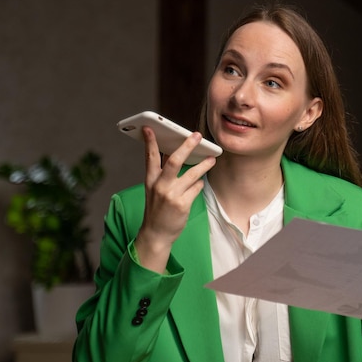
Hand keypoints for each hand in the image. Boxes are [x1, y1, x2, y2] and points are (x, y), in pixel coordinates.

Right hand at [135, 126, 215, 272]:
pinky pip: (196, 188)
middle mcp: (160, 186)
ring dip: (204, 165)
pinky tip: (199, 184)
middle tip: (197, 136)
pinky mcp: (182, 205)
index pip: (149, 157)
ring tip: (212, 159)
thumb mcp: (154, 190)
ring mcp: (171, 195)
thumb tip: (175, 154)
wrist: (156, 234)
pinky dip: (199, 184)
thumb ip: (162, 174)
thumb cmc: (157, 210)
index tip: (149, 127)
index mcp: (150, 180)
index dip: (149, 142)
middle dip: (186, 146)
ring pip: (192, 174)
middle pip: (174, 161)